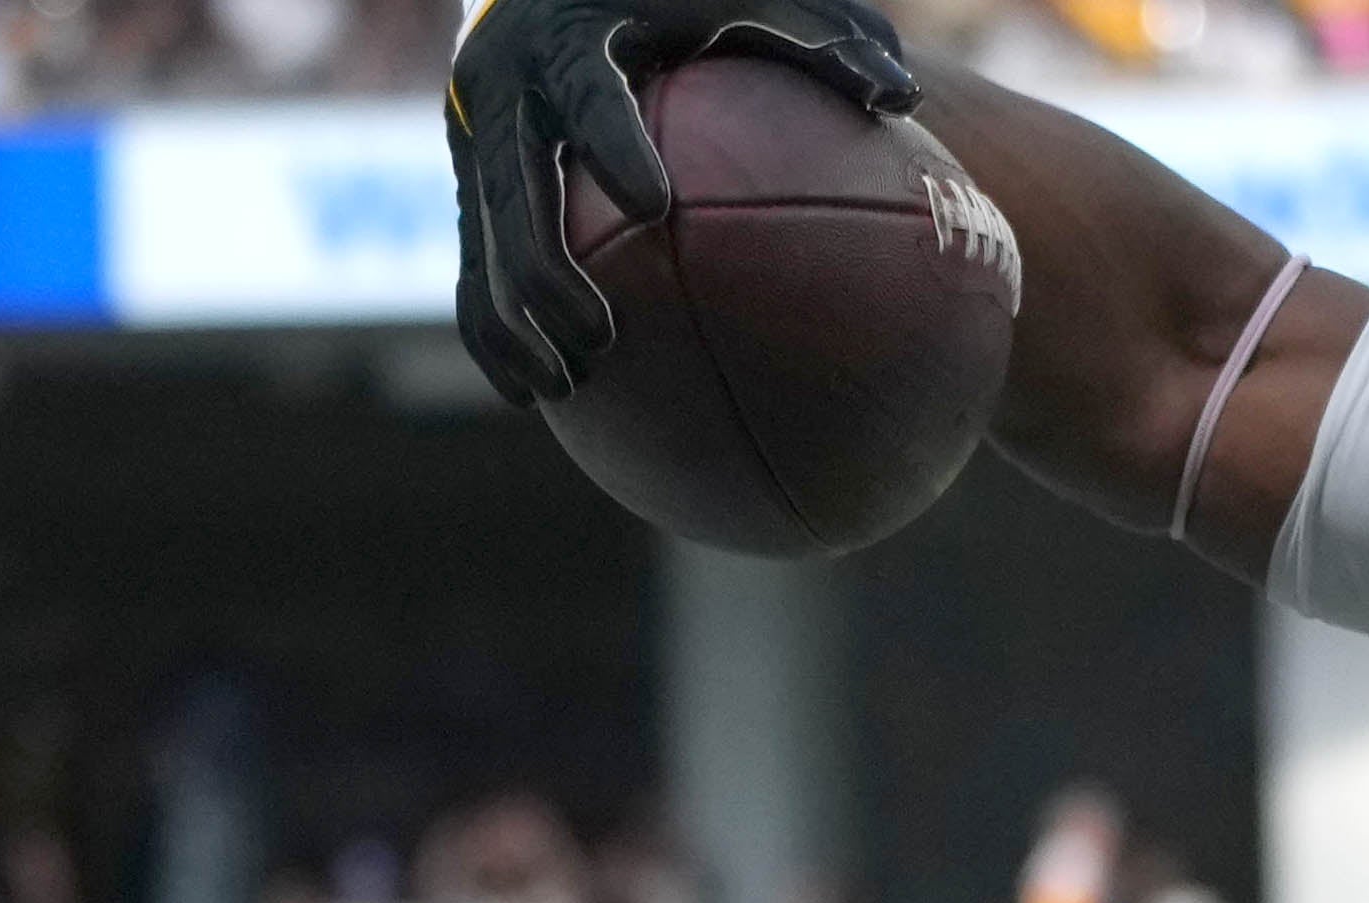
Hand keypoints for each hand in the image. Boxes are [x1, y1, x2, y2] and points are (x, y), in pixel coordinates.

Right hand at [447, 0, 921, 406]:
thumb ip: (818, 40)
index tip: (654, 204)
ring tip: (565, 385)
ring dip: (515, 319)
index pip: (587, 94)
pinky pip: (472, 264)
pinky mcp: (469, 182)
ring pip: (482, 239)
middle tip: (600, 337)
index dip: (613, 144)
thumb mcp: (746, 3)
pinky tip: (532, 396)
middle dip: (547, 267)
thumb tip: (900, 97)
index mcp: (568, 37)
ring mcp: (477, 140)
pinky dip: (495, 331)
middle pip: (514, 186)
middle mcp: (507, 88)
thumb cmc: (681, 1)